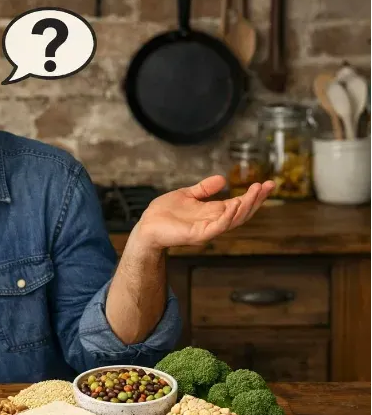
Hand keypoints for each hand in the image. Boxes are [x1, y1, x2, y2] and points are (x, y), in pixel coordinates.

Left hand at [132, 175, 274, 250]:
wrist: (146, 226)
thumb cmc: (163, 213)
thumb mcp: (186, 195)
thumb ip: (204, 189)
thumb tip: (222, 179)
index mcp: (212, 212)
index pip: (239, 204)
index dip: (254, 195)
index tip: (267, 183)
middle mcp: (213, 222)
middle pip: (241, 213)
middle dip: (256, 200)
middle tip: (267, 186)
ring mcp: (207, 230)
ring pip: (233, 220)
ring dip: (246, 206)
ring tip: (256, 192)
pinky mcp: (197, 235)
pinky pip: (217, 227)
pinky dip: (227, 217)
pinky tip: (235, 205)